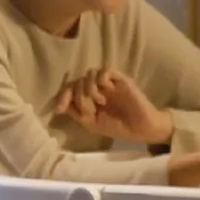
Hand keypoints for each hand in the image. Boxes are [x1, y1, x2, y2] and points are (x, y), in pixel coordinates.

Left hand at [50, 69, 171, 146]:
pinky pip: (105, 70)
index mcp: (89, 98)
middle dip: (77, 96)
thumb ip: (77, 113)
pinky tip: (105, 93)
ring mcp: (109, 83)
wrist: (141, 128)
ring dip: (89, 88)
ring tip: (99, 102)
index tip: (59, 109)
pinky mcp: (121, 79)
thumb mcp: (92, 124)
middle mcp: (97, 88)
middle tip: (88, 109)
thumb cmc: (118, 127)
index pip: (71, 89)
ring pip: (89, 73)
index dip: (63, 96)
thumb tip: (59, 106)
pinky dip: (100, 80)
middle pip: (78, 81)